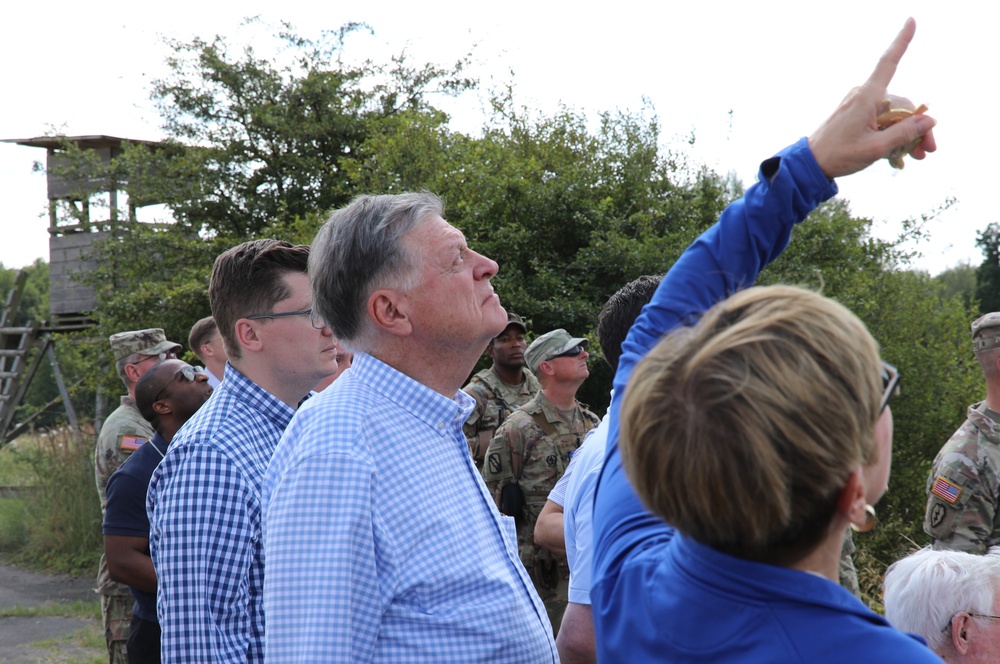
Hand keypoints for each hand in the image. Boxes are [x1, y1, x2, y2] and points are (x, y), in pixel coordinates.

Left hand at [808, 18, 936, 178]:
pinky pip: (885, 121)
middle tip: (928, 151)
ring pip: (896, 115)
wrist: (811, 163)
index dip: (901, 41)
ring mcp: (862, 106)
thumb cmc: (838, 155)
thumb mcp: (875, 148)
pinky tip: (902, 155)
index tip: (912, 20)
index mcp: (867, 97)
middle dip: (918, 127)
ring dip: (908, 135)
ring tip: (916, 157)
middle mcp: (865, 96)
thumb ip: (903, 134)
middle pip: (904, 104)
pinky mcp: (859, 116)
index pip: (888, 63)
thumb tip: (929, 119)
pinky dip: (895, 136)